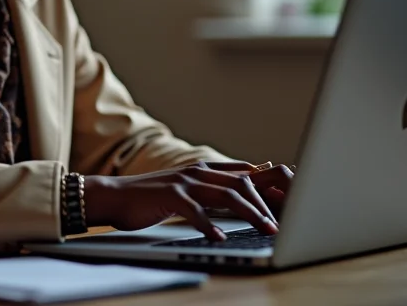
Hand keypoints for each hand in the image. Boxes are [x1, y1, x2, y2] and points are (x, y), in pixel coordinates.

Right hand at [83, 161, 291, 240]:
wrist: (115, 196)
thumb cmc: (151, 198)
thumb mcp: (186, 190)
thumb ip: (210, 190)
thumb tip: (241, 199)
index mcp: (203, 169)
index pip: (245, 172)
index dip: (269, 186)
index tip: (290, 204)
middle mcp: (197, 171)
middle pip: (242, 182)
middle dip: (267, 202)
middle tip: (283, 224)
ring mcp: (183, 182)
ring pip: (226, 194)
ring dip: (250, 213)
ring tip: (266, 230)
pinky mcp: (169, 196)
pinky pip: (196, 211)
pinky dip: (211, 225)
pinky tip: (220, 238)